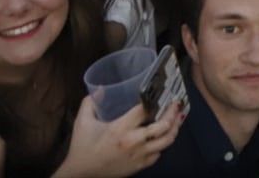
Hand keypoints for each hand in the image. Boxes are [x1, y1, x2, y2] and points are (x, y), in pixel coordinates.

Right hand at [55, 96, 181, 177]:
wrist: (80, 174)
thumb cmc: (82, 147)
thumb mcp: (82, 122)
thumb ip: (90, 103)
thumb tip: (98, 89)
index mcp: (120, 128)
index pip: (145, 110)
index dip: (156, 100)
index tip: (163, 93)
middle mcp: (133, 142)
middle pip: (163, 125)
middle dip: (173, 113)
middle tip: (176, 104)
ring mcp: (139, 155)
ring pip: (166, 141)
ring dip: (174, 129)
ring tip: (177, 119)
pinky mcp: (140, 166)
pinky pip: (158, 154)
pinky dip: (162, 145)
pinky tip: (162, 137)